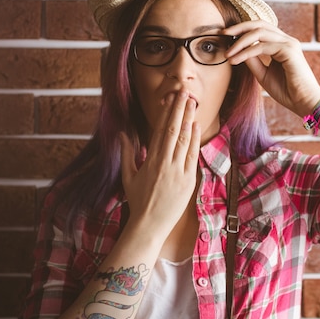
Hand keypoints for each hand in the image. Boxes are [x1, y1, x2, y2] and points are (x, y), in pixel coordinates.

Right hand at [119, 90, 200, 235]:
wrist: (149, 225)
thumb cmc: (138, 201)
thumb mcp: (128, 176)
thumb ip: (127, 153)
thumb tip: (123, 134)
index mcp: (150, 161)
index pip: (159, 131)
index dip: (165, 113)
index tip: (170, 99)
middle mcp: (164, 163)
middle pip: (173, 131)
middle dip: (179, 110)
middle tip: (184, 93)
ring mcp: (178, 172)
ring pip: (184, 140)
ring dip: (188, 120)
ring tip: (192, 103)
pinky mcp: (188, 181)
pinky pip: (192, 156)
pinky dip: (194, 140)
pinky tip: (196, 126)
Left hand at [224, 21, 319, 116]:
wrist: (304, 103)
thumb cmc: (287, 91)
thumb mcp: (263, 74)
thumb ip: (253, 61)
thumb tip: (238, 50)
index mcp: (281, 44)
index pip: (260, 29)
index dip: (242, 30)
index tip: (226, 37)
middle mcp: (286, 40)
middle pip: (259, 24)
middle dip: (239, 27)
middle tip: (223, 34)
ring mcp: (289, 43)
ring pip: (259, 33)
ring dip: (240, 41)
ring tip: (228, 53)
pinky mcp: (289, 50)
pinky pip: (262, 46)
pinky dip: (247, 52)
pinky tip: (236, 60)